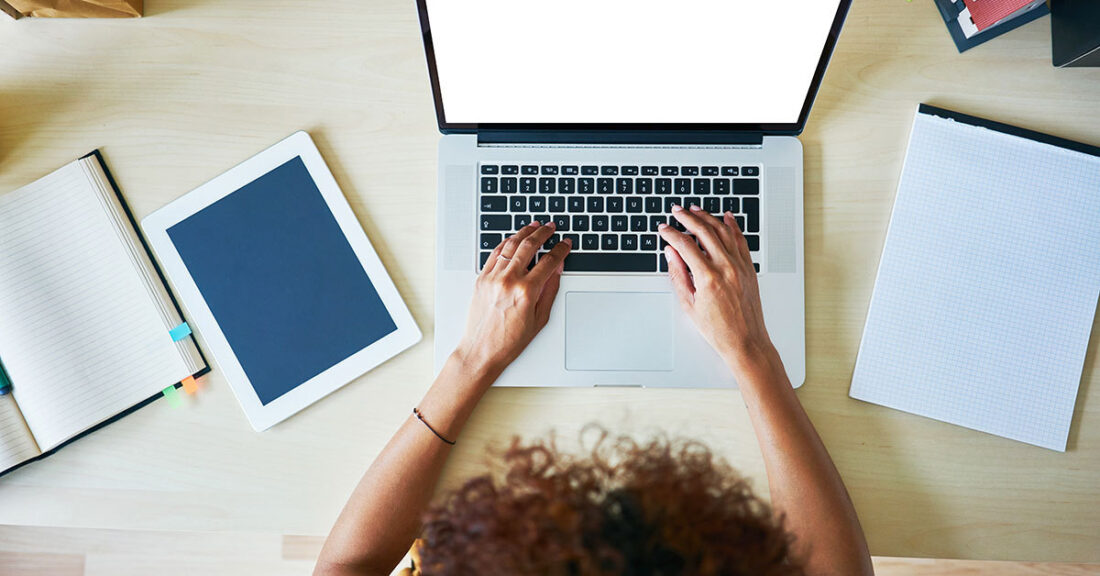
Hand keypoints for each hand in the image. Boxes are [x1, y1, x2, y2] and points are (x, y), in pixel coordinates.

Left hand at [454, 222, 571, 378]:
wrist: (481, 351)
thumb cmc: (510, 341)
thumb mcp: (540, 318)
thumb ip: (550, 290)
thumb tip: (556, 269)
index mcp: (526, 291)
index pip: (549, 261)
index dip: (560, 249)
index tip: (565, 243)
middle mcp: (508, 281)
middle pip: (529, 246)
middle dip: (543, 234)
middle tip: (551, 228)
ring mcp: (492, 278)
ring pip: (510, 245)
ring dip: (524, 233)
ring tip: (533, 227)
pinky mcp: (481, 279)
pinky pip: (494, 253)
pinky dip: (505, 243)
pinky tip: (513, 239)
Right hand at [658, 204, 775, 376]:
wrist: (745, 341)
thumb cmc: (718, 329)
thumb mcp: (689, 304)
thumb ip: (678, 275)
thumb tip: (671, 254)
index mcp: (708, 278)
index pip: (685, 245)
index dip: (672, 234)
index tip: (664, 229)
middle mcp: (726, 267)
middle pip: (704, 232)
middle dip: (688, 218)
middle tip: (677, 211)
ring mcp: (740, 266)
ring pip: (723, 231)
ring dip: (708, 217)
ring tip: (696, 210)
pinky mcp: (749, 268)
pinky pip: (740, 240)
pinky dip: (733, 226)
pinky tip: (726, 217)